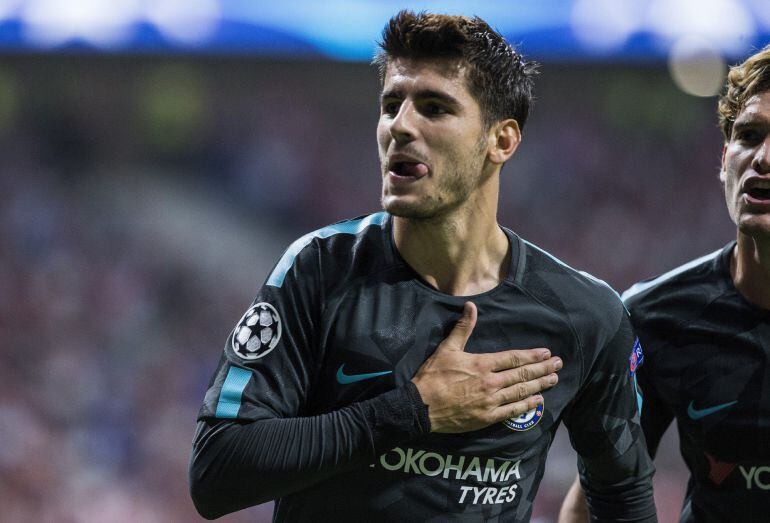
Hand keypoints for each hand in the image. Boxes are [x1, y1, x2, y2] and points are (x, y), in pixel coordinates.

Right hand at [411, 301, 560, 432]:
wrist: (421, 406)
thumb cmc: (433, 376)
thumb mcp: (447, 348)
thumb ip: (462, 328)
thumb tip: (471, 306)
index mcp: (482, 364)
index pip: (513, 358)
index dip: (532, 355)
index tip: (546, 353)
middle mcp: (491, 382)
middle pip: (522, 374)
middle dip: (542, 369)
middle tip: (558, 365)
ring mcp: (490, 401)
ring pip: (521, 392)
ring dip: (539, 385)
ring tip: (553, 380)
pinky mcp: (486, 417)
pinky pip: (511, 411)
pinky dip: (526, 406)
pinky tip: (538, 401)